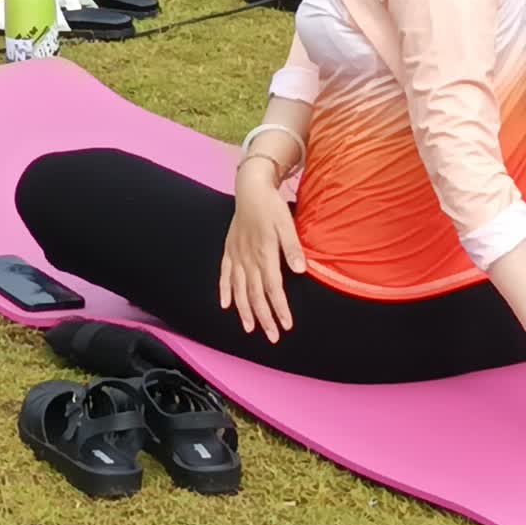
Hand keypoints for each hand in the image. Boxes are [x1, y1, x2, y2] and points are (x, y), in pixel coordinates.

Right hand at [216, 167, 304, 342]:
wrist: (250, 188)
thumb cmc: (271, 206)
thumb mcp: (287, 224)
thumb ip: (293, 248)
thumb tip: (301, 271)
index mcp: (264, 253)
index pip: (273, 288)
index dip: (279, 308)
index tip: (286, 325)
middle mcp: (248, 258)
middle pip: (255, 294)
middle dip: (264, 317)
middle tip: (272, 337)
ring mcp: (236, 255)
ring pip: (239, 289)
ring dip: (244, 310)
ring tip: (249, 328)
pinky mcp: (229, 250)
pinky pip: (224, 274)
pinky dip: (224, 290)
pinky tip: (225, 305)